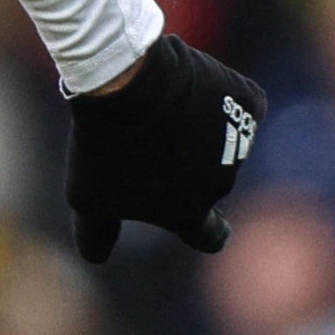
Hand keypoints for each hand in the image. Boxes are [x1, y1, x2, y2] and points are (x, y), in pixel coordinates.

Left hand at [65, 34, 265, 262]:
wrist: (127, 78)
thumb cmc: (105, 141)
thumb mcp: (87, 196)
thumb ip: (96, 234)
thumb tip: (96, 257)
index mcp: (190, 213)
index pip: (209, 236)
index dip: (202, 227)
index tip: (193, 211)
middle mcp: (221, 184)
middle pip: (205, 178)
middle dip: (185, 161)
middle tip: (150, 136)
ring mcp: (239, 143)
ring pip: (220, 136)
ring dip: (197, 124)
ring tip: (161, 104)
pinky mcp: (247, 103)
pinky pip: (234, 100)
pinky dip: (216, 91)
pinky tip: (188, 83)